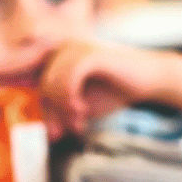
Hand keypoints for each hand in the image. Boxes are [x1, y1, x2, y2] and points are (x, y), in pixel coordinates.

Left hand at [41, 41, 169, 134]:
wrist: (150, 80)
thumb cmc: (112, 92)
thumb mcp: (79, 106)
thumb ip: (58, 113)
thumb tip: (46, 133)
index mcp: (55, 59)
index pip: (32, 83)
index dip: (33, 103)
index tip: (43, 125)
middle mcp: (60, 49)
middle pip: (40, 88)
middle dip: (53, 115)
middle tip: (69, 130)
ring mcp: (74, 48)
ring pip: (50, 85)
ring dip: (63, 110)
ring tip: (78, 121)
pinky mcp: (89, 54)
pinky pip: (66, 81)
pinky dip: (70, 99)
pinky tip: (81, 109)